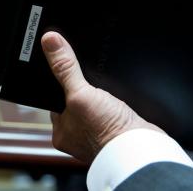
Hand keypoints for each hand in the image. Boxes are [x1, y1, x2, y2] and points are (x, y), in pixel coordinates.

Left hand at [41, 31, 162, 162]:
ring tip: (106, 91)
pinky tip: (118, 99)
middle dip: (82, 88)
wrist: (143, 151)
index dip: (60, 81)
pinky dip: (115, 102)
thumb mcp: (81, 94)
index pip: (54, 98)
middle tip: (91, 81)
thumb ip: (65, 68)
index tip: (64, 64)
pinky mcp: (117, 129)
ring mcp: (98, 132)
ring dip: (101, 94)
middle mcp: (77, 134)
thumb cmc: (108, 133)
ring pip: (94, 103)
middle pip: (75, 99)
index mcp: (60, 131)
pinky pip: (111, 109)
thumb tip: (50, 42)